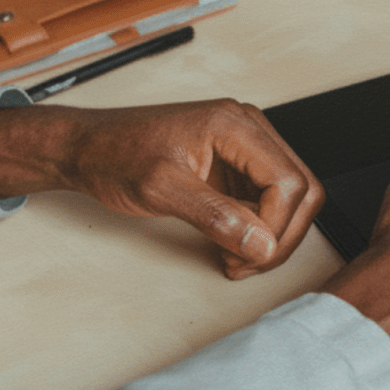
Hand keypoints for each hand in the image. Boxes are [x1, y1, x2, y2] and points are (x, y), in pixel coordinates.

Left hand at [0, 99, 324, 279]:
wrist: (87, 149)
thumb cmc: (115, 154)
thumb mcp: (162, 189)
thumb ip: (216, 217)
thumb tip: (261, 244)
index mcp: (235, 125)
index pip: (289, 182)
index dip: (277, 228)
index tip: (248, 255)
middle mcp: (247, 130)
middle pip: (301, 189)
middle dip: (281, 235)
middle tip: (247, 264)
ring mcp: (244, 147)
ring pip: (290, 198)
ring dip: (270, 236)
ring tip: (235, 259)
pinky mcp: (236, 166)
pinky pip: (266, 201)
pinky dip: (256, 230)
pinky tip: (230, 246)